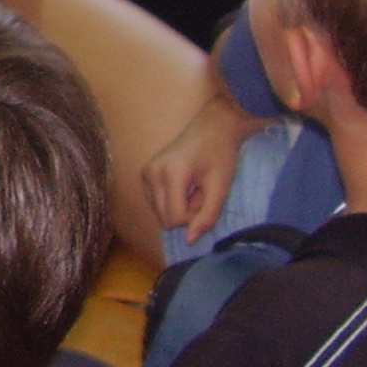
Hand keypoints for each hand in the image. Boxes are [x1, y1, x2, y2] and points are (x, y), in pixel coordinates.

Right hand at [141, 95, 254, 245]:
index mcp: (170, 174)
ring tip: (193, 188)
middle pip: (165, 218)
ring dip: (179, 208)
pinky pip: (156, 202)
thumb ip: (207, 216)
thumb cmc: (221, 153)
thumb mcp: (221, 187)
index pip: (176, 218)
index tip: (208, 199)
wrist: (213, 126)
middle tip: (201, 193)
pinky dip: (171, 201)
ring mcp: (145, 172)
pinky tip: (184, 185)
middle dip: (186, 213)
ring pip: (159, 213)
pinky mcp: (145, 173)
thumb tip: (189, 240)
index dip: (195, 218)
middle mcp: (151, 173)